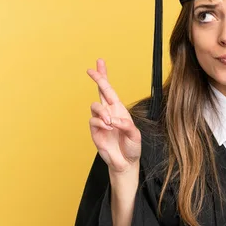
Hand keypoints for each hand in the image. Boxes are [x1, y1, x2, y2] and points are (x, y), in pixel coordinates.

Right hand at [86, 58, 141, 173]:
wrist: (125, 162)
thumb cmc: (132, 147)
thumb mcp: (135, 135)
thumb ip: (126, 125)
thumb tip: (113, 120)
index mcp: (119, 110)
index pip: (110, 90)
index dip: (104, 77)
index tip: (99, 63)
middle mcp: (109, 113)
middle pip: (100, 91)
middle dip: (97, 79)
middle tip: (90, 70)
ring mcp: (100, 121)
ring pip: (95, 106)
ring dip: (103, 112)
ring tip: (110, 123)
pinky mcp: (95, 131)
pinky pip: (94, 120)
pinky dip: (101, 123)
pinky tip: (108, 129)